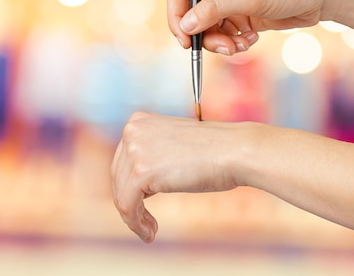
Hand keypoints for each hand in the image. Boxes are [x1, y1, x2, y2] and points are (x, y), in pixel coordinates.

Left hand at [110, 112, 243, 241]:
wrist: (235, 151)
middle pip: (118, 177)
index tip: (144, 204)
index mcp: (138, 121)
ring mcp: (135, 149)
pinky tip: (150, 233)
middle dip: (130, 202)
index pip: (122, 160)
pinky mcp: (141, 171)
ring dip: (134, 217)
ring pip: (121, 195)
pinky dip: (136, 223)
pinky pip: (127, 206)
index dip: (130, 187)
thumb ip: (153, 155)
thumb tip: (138, 184)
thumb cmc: (215, 152)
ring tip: (151, 230)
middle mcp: (132, 130)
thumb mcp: (174, 146)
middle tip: (146, 222)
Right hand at [167, 0, 328, 55]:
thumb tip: (184, 25)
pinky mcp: (241, 13)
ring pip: (209, 28)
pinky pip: (225, 33)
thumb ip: (213, 11)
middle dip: (206, 35)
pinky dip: (234, 42)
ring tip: (241, 46)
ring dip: (222, 41)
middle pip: (193, 14)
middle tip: (223, 49)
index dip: (177, 17)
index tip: (185, 41)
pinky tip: (251, 40)